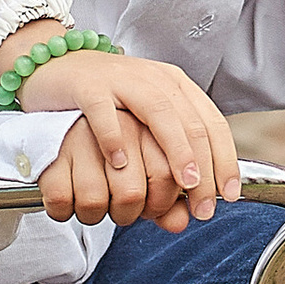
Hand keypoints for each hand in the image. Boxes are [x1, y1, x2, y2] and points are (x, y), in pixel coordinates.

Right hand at [14, 46, 240, 223]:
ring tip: (183, 183)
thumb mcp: (141, 131)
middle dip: (204, 168)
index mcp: (173, 86)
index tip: (228, 194)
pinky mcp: (87, 85)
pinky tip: (121, 163)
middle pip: (190, 121)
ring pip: (158, 111)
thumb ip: (163, 169)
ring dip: (176, 149)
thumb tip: (184, 218)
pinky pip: (104, 111)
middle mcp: (153, 79)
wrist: (56, 66)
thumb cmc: (104, 103)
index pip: (210, 122)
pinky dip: (115, 138)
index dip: (225, 159)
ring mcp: (121, 79)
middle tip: (204, 205)